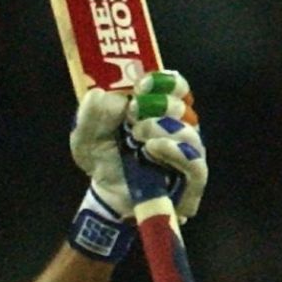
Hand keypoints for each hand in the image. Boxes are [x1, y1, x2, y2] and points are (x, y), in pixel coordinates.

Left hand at [69, 68, 207, 224]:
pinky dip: (176, 152)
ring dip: (163, 128)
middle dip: (160, 104)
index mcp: (158, 110)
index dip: (163, 81)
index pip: (174, 87)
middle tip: (133, 110)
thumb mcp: (85, 138)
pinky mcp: (192, 182)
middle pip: (184, 106)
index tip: (142, 85)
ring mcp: (188, 154)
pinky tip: (155, 147)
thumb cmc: (104, 162)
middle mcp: (178, 127)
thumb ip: (88, 117)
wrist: (107, 199)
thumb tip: (99, 94)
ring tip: (138, 134)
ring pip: (190, 133)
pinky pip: (196, 164)